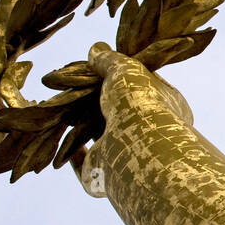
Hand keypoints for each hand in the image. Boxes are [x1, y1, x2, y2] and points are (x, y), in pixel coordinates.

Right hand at [73, 42, 193, 197]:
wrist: (135, 145)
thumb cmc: (140, 102)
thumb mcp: (125, 69)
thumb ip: (110, 59)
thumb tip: (96, 48)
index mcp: (163, 108)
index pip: (138, 93)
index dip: (116, 84)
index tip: (94, 75)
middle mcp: (148, 134)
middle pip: (116, 116)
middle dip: (93, 106)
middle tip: (72, 94)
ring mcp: (127, 156)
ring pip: (100, 139)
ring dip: (81, 128)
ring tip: (62, 114)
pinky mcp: (104, 175)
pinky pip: (85, 165)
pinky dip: (73, 157)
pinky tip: (63, 145)